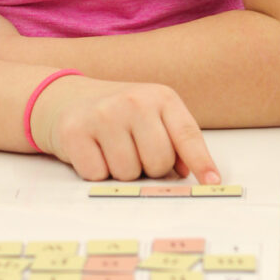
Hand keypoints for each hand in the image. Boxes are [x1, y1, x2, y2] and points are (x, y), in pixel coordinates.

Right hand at [31, 75, 219, 184]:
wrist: (66, 98)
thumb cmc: (118, 113)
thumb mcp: (151, 115)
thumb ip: (175, 140)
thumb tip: (189, 174)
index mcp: (160, 97)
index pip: (187, 135)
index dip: (202, 162)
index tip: (212, 183)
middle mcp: (133, 101)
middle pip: (158, 163)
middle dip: (148, 168)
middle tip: (133, 151)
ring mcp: (103, 114)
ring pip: (128, 173)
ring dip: (121, 171)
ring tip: (111, 148)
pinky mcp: (75, 131)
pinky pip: (98, 175)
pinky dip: (96, 171)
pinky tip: (92, 150)